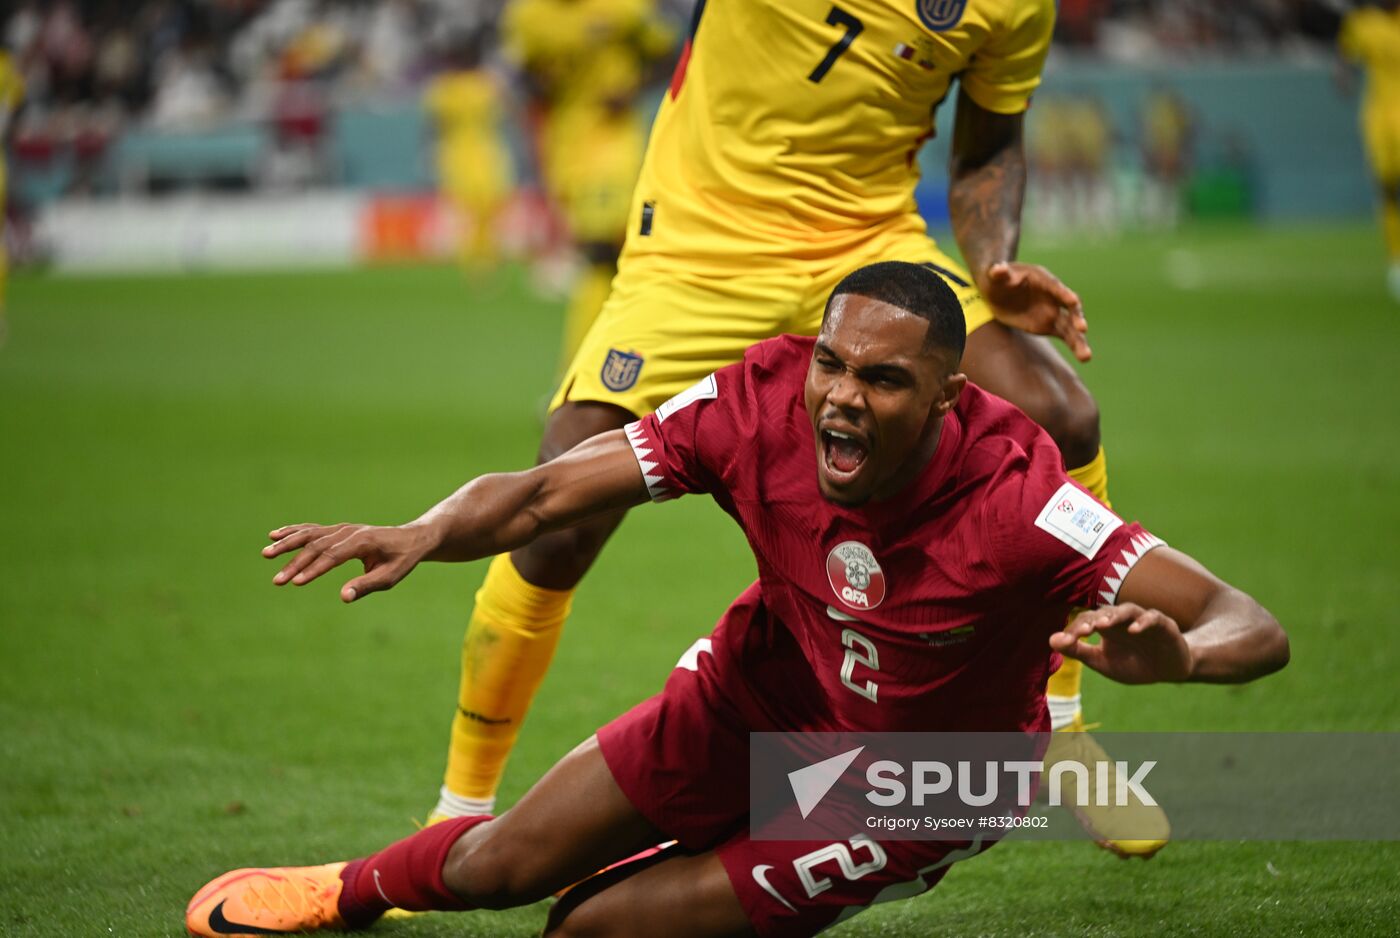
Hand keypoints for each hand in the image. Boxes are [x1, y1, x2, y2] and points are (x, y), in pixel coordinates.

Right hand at [262, 522, 435, 601]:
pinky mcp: (338, 530)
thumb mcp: (389, 577)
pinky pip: (312, 530)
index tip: (297, 582)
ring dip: (287, 544)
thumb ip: (366, 586)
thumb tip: (343, 597)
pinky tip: (274, 536)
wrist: (412, 538)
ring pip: (310, 535)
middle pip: (317, 546)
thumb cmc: (402, 560)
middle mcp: (349, 531)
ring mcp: (342, 529)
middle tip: (277, 581)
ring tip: (266, 553)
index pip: (333, 556)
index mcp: (363, 542)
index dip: (315, 570)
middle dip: (295, 563)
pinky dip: (293, 532)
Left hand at [980, 262, 1091, 361]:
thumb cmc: (997, 278)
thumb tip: (998, 269)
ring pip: (1070, 326)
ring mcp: (1053, 312)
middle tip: (1082, 329)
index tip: (1073, 301)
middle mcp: (1054, 296)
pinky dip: (1075, 345)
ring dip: (1079, 340)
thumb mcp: (995, 275)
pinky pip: (1065, 336)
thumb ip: (998, 273)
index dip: (1063, 293)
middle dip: (1076, 317)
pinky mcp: (1050, 326)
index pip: (1054, 286)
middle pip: (1069, 307)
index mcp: (1042, 279)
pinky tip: (1084, 357)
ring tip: (1086, 356)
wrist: (997, 291)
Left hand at [1049, 604, 1192, 684]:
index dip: (1075, 630)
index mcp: (1106, 627)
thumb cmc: (1133, 663)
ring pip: (1127, 610)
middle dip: (1092, 621)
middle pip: (1104, 612)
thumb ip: (1078, 651)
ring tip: (1103, 625)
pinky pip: (1153, 617)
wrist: (1169, 670)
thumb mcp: (1102, 662)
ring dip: (1114, 616)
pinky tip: (1134, 630)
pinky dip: (1143, 622)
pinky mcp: (1164, 625)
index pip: (1086, 621)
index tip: (1064, 641)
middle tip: (1082, 631)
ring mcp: (1143, 620)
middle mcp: (1122, 619)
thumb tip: (1051, 641)